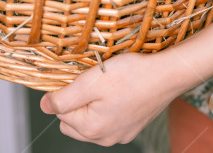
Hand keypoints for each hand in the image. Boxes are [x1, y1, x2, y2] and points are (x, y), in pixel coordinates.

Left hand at [41, 52, 179, 145]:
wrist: (168, 75)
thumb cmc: (132, 75)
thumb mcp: (91, 81)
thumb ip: (63, 98)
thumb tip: (44, 106)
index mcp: (91, 129)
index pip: (59, 111)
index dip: (66, 91)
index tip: (82, 77)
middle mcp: (105, 138)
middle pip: (72, 122)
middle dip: (77, 102)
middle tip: (93, 82)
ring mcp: (120, 135)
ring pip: (90, 121)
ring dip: (92, 104)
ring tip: (107, 86)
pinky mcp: (132, 127)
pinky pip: (108, 120)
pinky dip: (108, 107)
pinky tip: (120, 92)